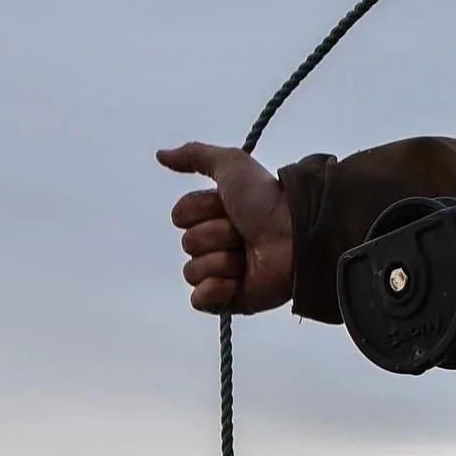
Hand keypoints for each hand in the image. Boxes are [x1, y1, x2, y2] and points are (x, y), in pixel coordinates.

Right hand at [157, 142, 293, 312]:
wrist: (295, 237)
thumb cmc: (267, 200)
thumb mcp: (232, 165)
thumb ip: (195, 155)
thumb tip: (160, 155)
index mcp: (215, 214)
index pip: (180, 215)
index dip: (202, 211)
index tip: (230, 207)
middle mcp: (217, 242)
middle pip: (188, 243)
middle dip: (216, 236)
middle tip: (244, 233)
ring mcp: (223, 272)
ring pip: (193, 271)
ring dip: (221, 261)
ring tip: (248, 257)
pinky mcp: (229, 299)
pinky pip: (200, 300)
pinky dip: (215, 291)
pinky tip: (236, 281)